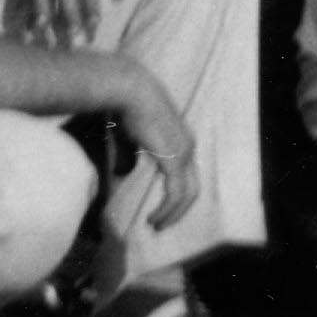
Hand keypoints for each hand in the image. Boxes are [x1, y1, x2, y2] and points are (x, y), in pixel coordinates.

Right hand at [120, 79, 199, 231]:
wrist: (129, 89)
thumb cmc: (125, 108)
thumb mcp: (127, 138)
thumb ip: (128, 157)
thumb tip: (123, 175)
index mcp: (180, 140)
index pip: (186, 175)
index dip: (176, 196)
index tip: (161, 211)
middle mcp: (188, 147)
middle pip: (192, 189)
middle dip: (178, 210)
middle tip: (161, 226)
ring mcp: (184, 153)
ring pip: (186, 195)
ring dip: (171, 214)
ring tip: (155, 226)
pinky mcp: (174, 159)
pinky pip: (175, 194)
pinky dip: (166, 210)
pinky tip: (153, 218)